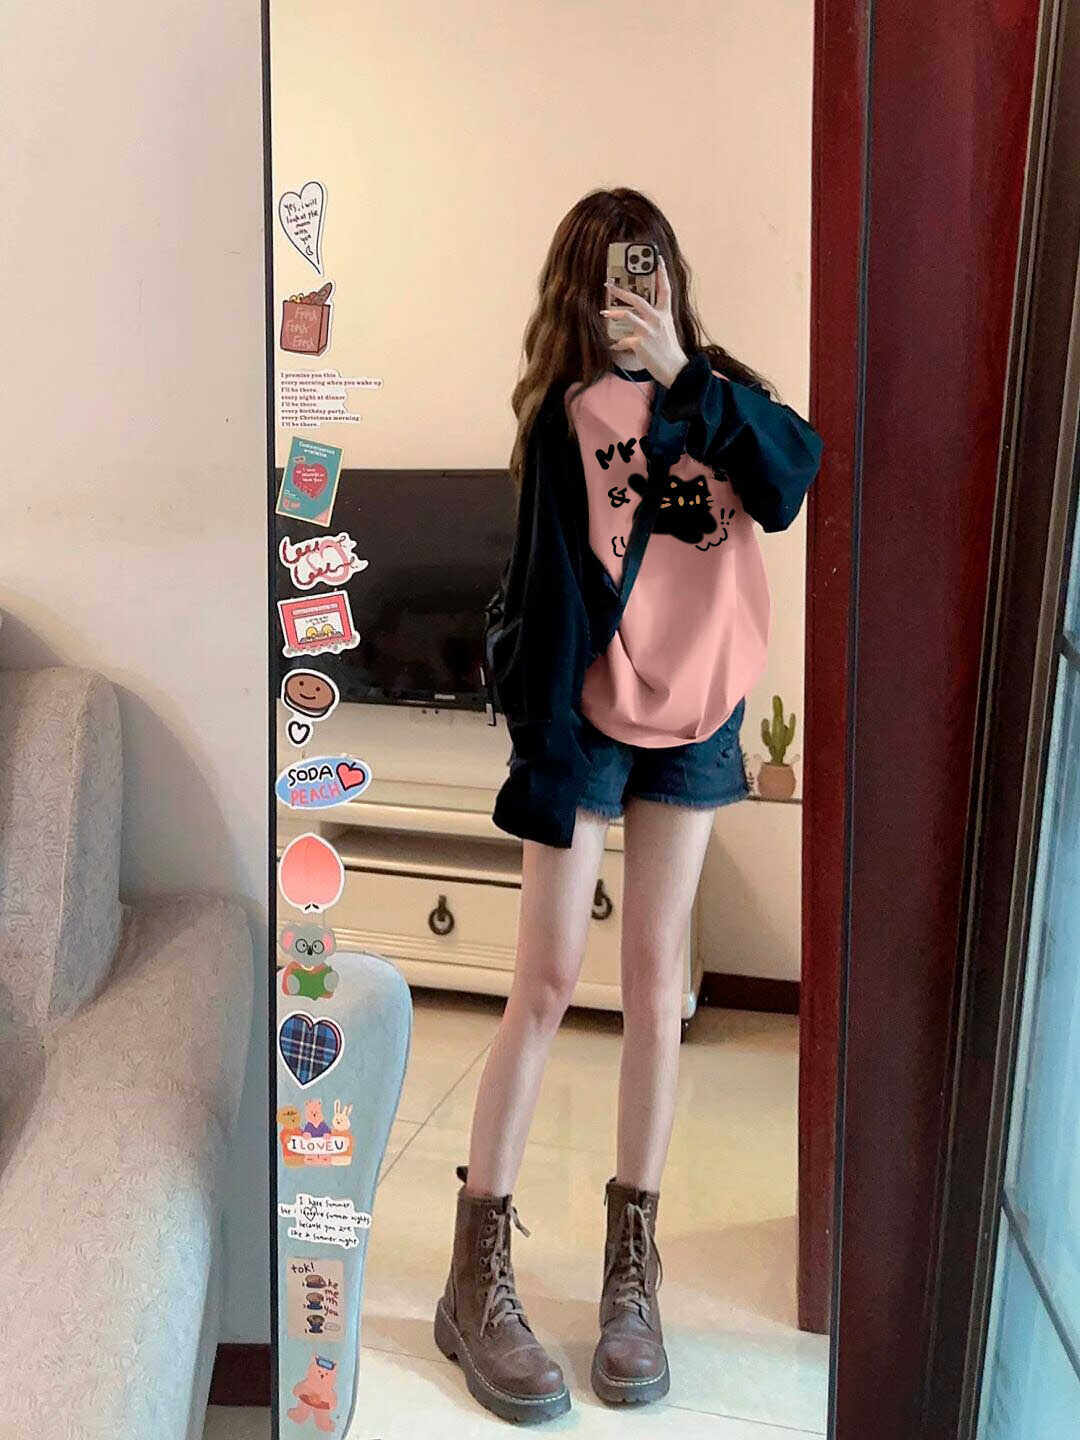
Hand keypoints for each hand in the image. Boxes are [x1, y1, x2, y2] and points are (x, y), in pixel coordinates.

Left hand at [601, 254, 688, 386]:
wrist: (674, 369)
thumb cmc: (669, 351)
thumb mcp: (666, 330)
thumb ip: (655, 320)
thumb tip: (639, 316)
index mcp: (665, 314)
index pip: (665, 289)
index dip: (662, 273)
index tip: (658, 259)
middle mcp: (657, 319)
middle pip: (638, 299)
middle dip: (621, 291)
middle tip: (609, 285)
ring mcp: (648, 331)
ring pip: (627, 315)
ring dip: (614, 312)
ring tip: (604, 311)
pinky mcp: (640, 343)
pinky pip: (623, 340)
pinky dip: (618, 343)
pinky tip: (614, 345)